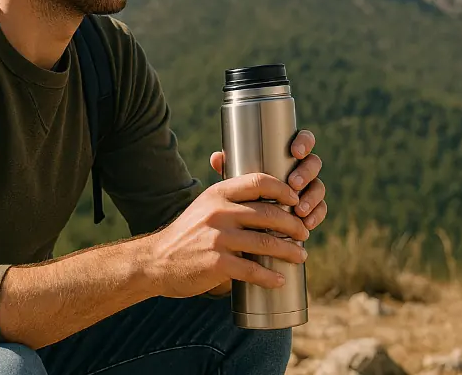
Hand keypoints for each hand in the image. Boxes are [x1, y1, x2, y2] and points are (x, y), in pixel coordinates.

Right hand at [144, 172, 310, 298]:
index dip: (282, 189)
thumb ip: (230, 199)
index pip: (258, 181)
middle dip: (293, 224)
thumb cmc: (188, 233)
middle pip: (268, 213)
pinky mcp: (217, 262)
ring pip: (265, 242)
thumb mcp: (204, 206)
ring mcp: (218, 237)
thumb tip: (266, 195)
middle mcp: (219, 211)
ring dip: (289, 250)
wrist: (157, 260)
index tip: (296, 199)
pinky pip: (252, 269)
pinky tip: (279, 279)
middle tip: (304, 232)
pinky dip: (270, 276)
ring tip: (300, 256)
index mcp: (218, 193)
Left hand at [210, 129, 326, 231]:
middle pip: (313, 163)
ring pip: (318, 187)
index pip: (303, 140)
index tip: (295, 151)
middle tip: (294, 183)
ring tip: (299, 209)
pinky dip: (316, 216)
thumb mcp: (236, 178)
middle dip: (307, 172)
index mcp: (287, 154)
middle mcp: (301, 168)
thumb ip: (230, 167)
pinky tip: (307, 223)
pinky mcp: (312, 208)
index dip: (304, 142)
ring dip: (312, 197)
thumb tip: (217, 157)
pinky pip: (320, 210)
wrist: (250, 219)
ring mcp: (309, 188)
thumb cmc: (243, 190)